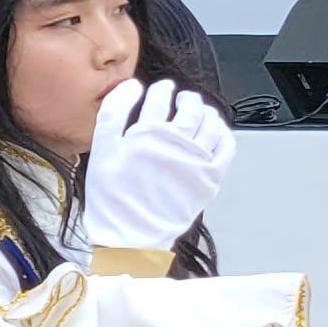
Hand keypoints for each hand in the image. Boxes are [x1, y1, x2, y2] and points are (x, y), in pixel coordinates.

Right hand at [80, 77, 234, 252]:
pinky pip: (227, 148)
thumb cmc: (113, 201)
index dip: (161, 90)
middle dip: (186, 98)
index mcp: (149, 135)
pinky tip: (217, 132)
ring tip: (200, 112)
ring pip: (210, 123)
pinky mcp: (210, 178)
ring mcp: (197, 160)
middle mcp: (177, 143)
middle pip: (190, 108)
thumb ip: (111, 115)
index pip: (160, 100)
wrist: (131, 239)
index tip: (161, 89)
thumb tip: (130, 87)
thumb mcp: (100, 153)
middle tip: (183, 98)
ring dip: (206, 112)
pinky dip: (224, 134)